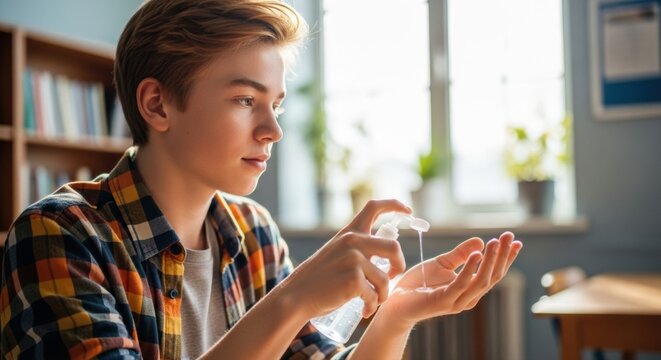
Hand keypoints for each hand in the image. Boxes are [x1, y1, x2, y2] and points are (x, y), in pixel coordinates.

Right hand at [283, 200, 410, 318]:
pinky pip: (374, 295)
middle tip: (392, 277)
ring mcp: (353, 259)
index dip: (395, 205)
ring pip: (386, 278)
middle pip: (394, 247)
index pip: (374, 207)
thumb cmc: (318, 279)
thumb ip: (357, 249)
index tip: (409, 211)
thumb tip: (386, 255)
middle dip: (399, 265)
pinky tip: (364, 310)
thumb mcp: (336, 253)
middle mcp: (352, 241)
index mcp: (349, 232)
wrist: (296, 296)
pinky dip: (371, 306)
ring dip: (383, 294)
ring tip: (373, 301)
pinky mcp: (353, 279)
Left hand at [379, 232, 521, 329]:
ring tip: (495, 242)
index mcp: (469, 288)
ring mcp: (457, 301)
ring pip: (481, 281)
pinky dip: (471, 269)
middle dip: (502, 256)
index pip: (493, 273)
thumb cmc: (418, 283)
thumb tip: (480, 241)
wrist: (395, 300)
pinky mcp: (444, 301)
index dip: (505, 257)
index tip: (515, 241)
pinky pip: (461, 284)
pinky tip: (477, 254)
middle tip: (508, 236)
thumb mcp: (442, 263)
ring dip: (491, 260)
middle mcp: (468, 297)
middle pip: (492, 276)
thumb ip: (460, 254)